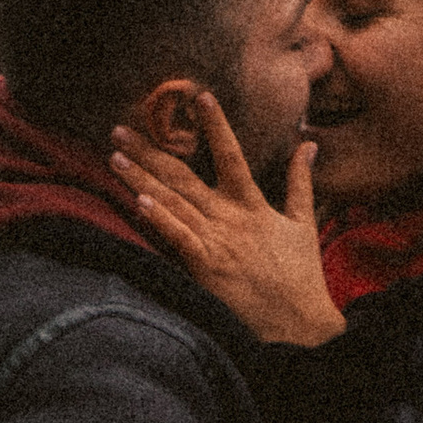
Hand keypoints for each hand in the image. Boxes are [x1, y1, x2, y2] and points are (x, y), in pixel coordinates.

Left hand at [110, 93, 345, 345]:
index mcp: (253, 205)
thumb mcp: (304, 224)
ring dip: (141, 178)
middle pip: (184, 175)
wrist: (300, 326)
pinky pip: (178, 238)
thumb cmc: (301, 278)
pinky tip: (138, 201)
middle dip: (150, 151)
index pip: (232, 155)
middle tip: (120, 129)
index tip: (199, 96)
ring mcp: (217, 242)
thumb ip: (300, 182)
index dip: (216, 125)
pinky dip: (159, 220)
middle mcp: (231, 217)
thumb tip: (307, 145)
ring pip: (173, 202)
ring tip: (115, 157)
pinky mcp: (207, 268)